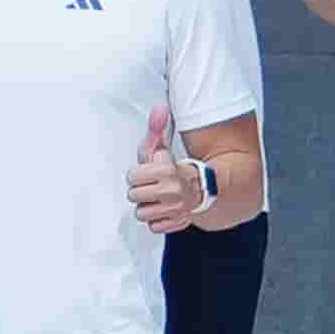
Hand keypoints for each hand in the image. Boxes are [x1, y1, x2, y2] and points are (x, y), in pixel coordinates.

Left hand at [127, 106, 202, 232]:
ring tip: (159, 199)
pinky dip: (158, 220)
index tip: (150, 172)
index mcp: (166, 170)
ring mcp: (176, 209)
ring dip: (148, 207)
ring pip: (141, 213)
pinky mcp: (177, 223)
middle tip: (154, 186)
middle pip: (133, 195)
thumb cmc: (174, 169)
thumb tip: (160, 107)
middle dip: (141, 191)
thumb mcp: (164, 147)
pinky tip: (165, 210)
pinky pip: (153, 226)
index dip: (138, 174)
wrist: (202, 190)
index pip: (131, 177)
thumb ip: (157, 129)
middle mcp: (172, 190)